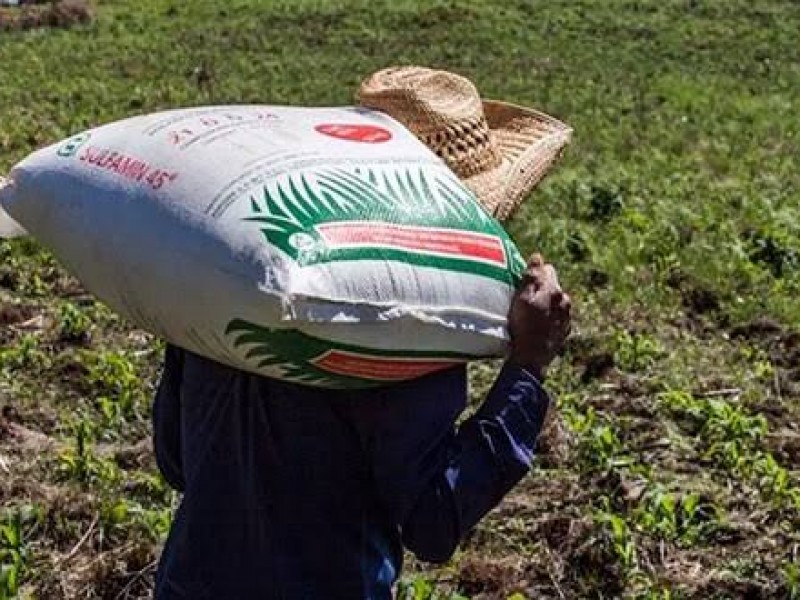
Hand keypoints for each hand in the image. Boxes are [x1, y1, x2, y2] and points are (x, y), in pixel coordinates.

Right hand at [507, 254, 570, 377]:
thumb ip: (531, 276)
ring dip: (546, 303)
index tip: (522, 283)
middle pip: (553, 285)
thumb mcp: (522, 299)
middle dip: (541, 288)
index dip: (534, 273)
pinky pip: (557, 317)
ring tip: (530, 314)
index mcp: (555, 291)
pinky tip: (537, 325)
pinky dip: (549, 317)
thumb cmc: (523, 327)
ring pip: (556, 302)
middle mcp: (565, 302)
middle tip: (524, 299)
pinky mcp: (564, 331)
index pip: (547, 269)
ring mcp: (566, 317)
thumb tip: (538, 256)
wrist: (531, 359)